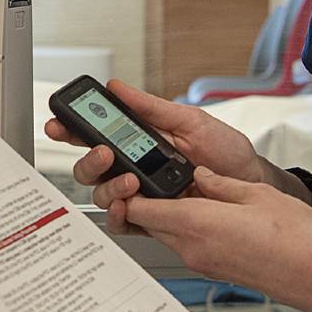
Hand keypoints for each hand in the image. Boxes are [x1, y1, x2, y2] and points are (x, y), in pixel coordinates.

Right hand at [43, 81, 281, 233]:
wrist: (251, 183)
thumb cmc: (225, 153)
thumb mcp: (190, 121)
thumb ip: (151, 107)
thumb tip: (118, 88)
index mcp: (138, 141)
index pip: (96, 135)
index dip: (72, 130)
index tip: (59, 124)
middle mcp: (134, 168)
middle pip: (91, 169)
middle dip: (89, 160)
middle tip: (103, 152)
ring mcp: (141, 196)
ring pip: (102, 196)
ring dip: (109, 187)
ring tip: (131, 180)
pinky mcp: (152, 220)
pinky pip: (124, 223)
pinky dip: (119, 216)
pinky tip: (128, 206)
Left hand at [120, 169, 311, 311]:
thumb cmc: (300, 241)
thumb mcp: (258, 195)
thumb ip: (220, 184)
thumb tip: (200, 177)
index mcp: (198, 225)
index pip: (139, 210)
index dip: (127, 191)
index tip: (129, 173)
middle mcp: (194, 249)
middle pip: (148, 223)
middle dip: (144, 200)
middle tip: (155, 175)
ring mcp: (204, 263)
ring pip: (167, 234)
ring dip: (167, 214)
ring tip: (185, 191)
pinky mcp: (216, 269)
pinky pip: (188, 245)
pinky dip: (187, 228)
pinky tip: (208, 212)